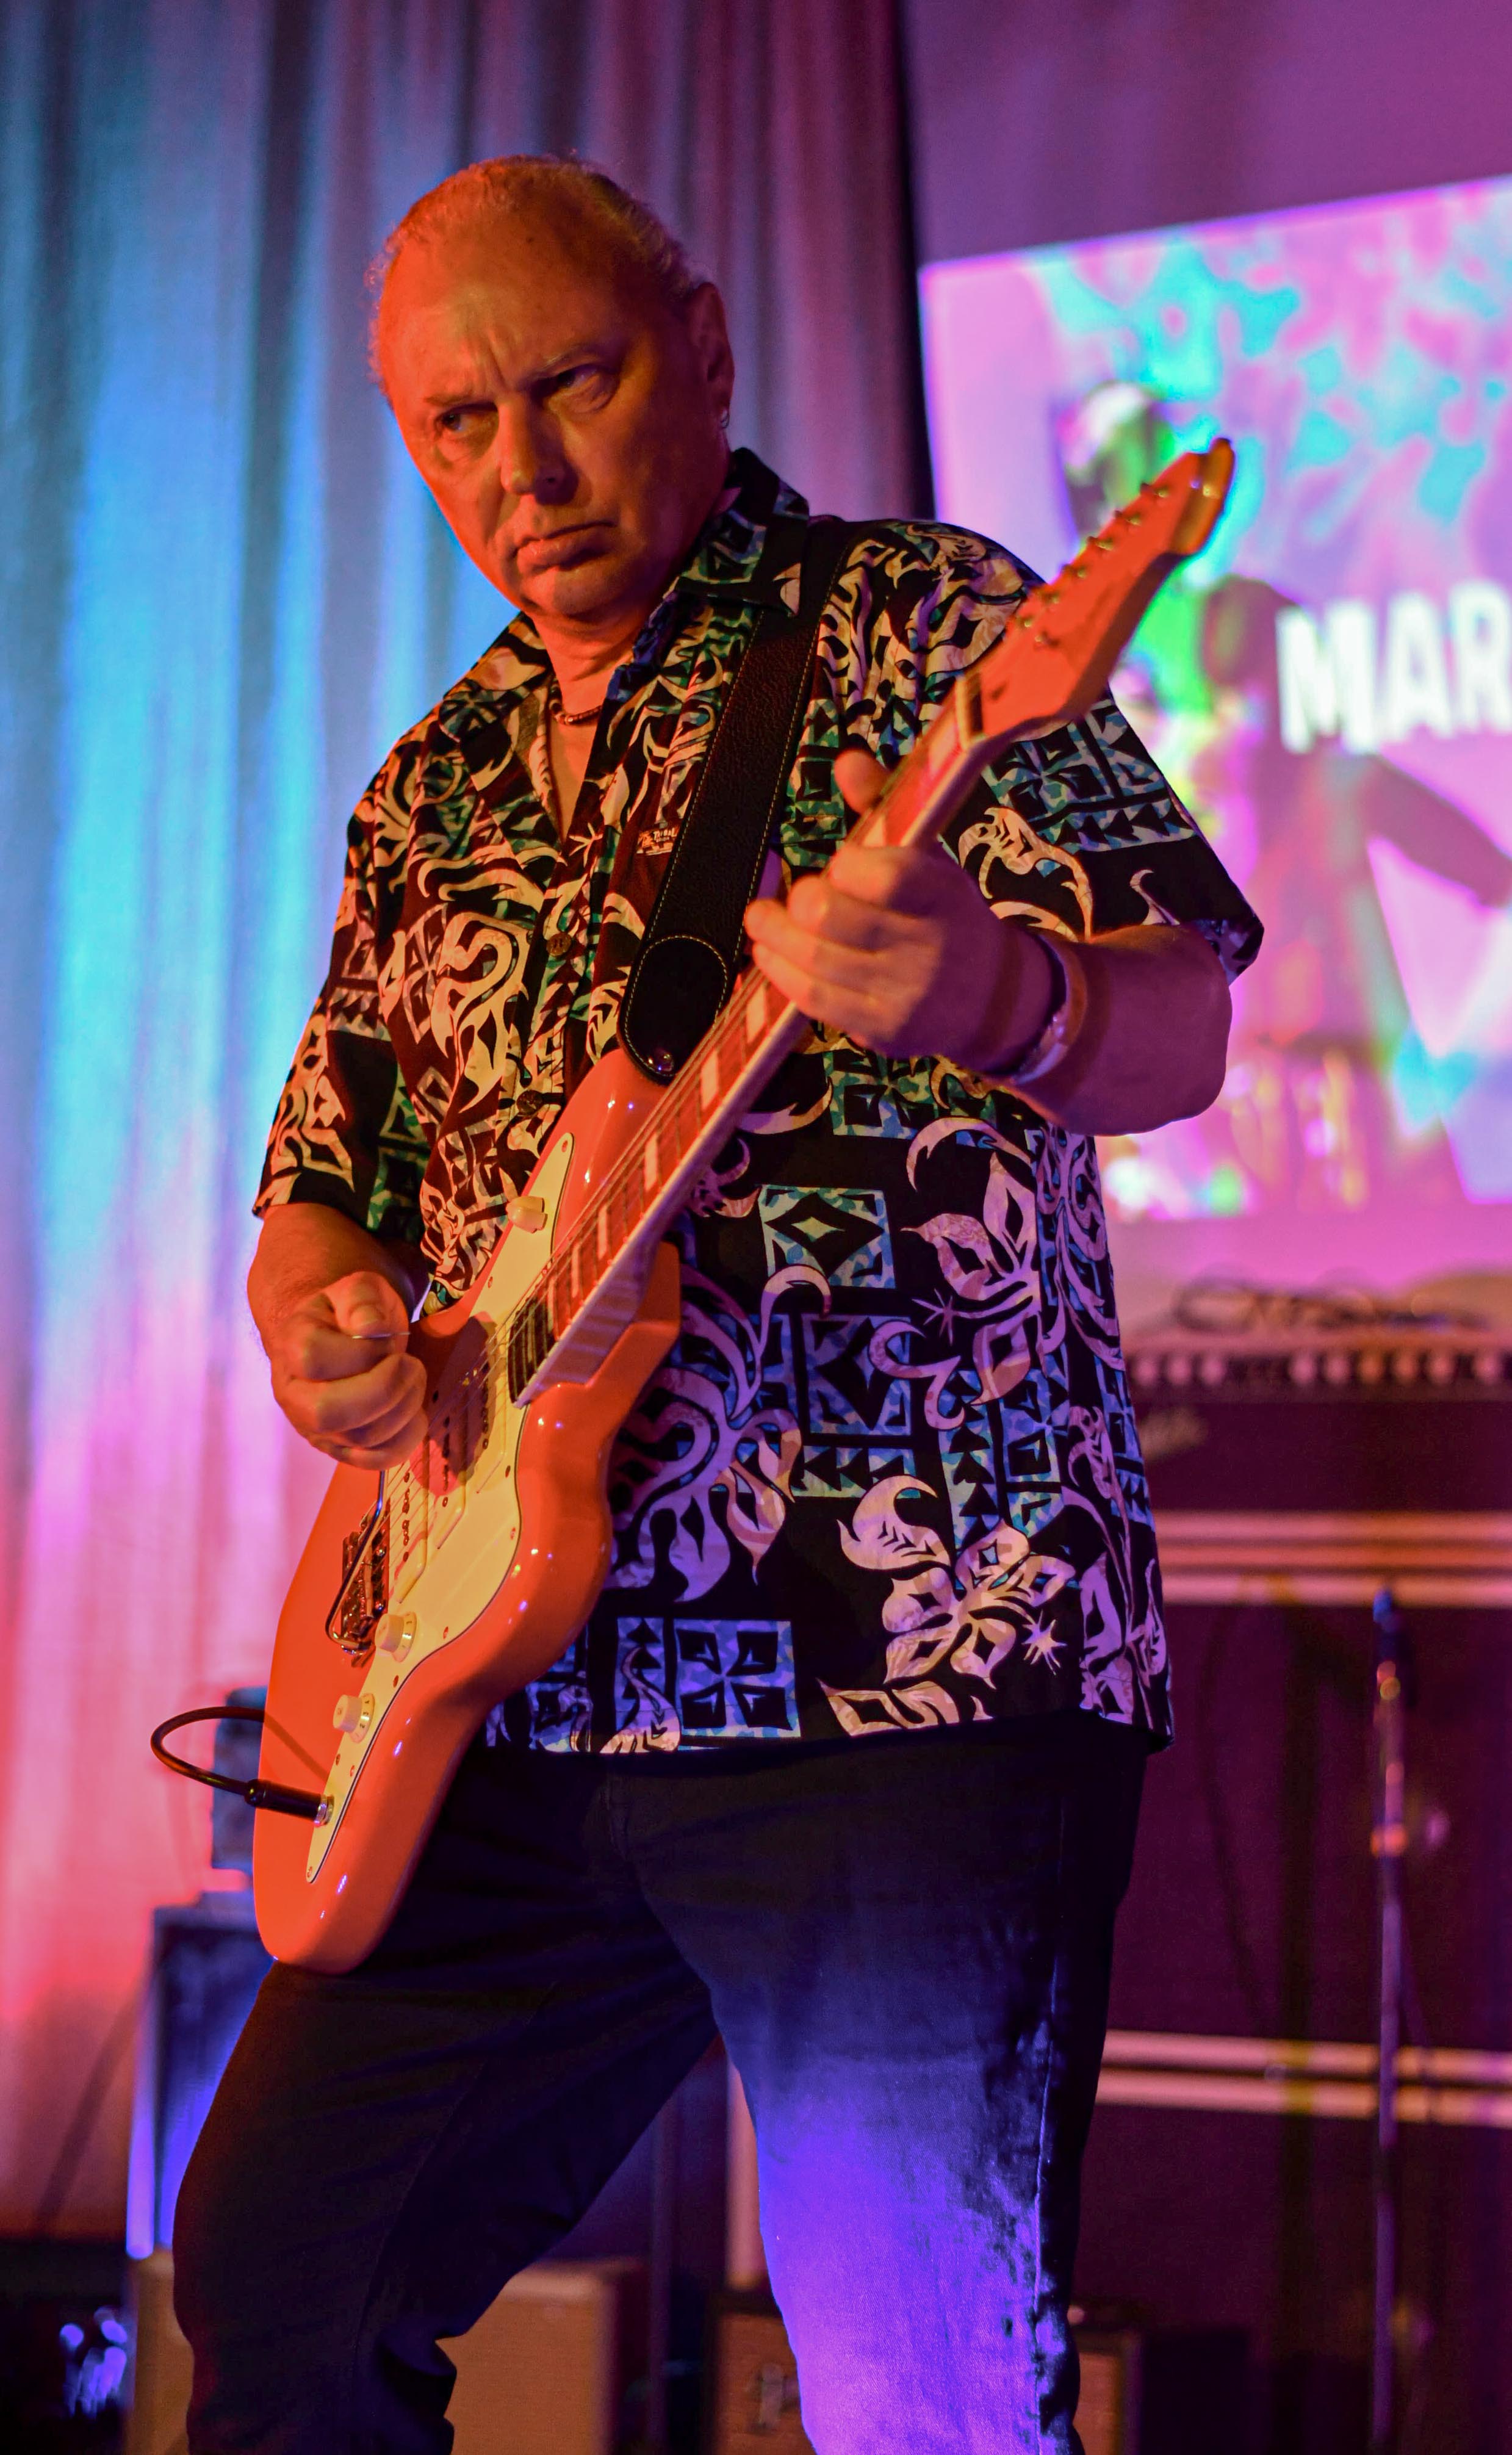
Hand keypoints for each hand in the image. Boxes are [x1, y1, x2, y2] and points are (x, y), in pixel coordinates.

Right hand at [266, 1270, 426, 1470]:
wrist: (341, 1338)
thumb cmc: (350, 1313)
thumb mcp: (358, 1289)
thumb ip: (361, 1299)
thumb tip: (370, 1329)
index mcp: (291, 1347)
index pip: (314, 1359)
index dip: (361, 1351)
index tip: (385, 1338)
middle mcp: (294, 1395)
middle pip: (328, 1412)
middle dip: (385, 1389)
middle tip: (411, 1366)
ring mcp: (315, 1428)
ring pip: (359, 1438)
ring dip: (403, 1408)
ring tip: (414, 1381)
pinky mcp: (341, 1450)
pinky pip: (375, 1461)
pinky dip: (406, 1439)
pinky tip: (414, 1413)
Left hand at [744, 749, 1055, 1072]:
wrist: (991, 998)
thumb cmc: (945, 914)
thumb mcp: (930, 857)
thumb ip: (886, 805)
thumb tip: (845, 761)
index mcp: (944, 895)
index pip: (889, 877)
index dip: (848, 867)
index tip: (840, 864)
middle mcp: (928, 949)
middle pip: (835, 918)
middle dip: (803, 901)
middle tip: (799, 896)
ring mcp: (904, 995)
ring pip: (815, 960)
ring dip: (774, 935)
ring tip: (761, 918)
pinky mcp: (882, 1031)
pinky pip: (813, 1000)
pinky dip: (781, 971)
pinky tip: (769, 953)